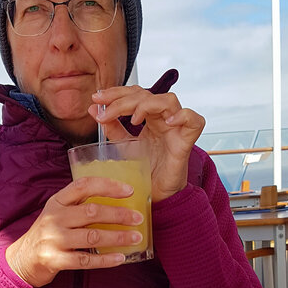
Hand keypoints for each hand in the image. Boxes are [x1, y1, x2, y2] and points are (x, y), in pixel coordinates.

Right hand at [5, 177, 144, 286]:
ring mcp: (53, 239)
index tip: (129, 190)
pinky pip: (86, 260)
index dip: (108, 186)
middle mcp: (54, 218)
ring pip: (92, 237)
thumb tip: (116, 202)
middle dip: (119, 215)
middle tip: (138, 218)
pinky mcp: (55, 260)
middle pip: (91, 212)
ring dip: (118, 237)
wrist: (22, 259)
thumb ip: (78, 206)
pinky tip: (121, 258)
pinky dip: (106, 260)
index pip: (83, 185)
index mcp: (56, 201)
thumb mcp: (57, 213)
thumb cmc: (47, 234)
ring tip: (136, 238)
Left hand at [91, 86, 205, 201]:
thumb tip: (93, 108)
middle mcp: (163, 119)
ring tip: (133, 119)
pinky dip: (183, 116)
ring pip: (169, 100)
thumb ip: (111, 127)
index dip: (116, 92)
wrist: (156, 195)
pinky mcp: (186, 142)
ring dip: (147, 104)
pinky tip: (167, 122)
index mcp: (149, 117)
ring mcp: (176, 129)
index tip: (96, 99)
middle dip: (123, 99)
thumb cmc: (145, 170)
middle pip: (147, 95)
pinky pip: (194, 121)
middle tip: (105, 110)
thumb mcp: (123, 146)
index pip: (135, 93)